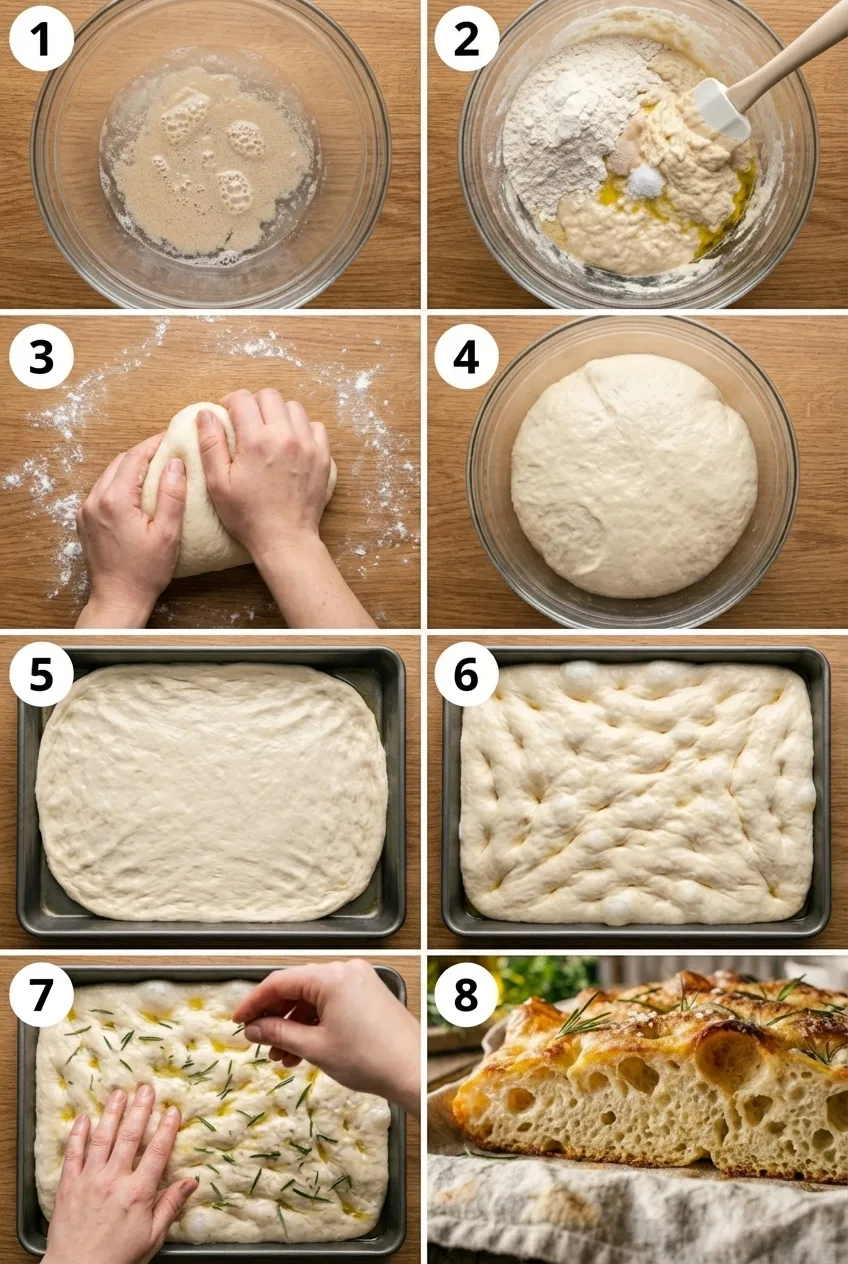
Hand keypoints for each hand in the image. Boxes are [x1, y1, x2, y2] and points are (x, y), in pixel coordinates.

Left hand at [43, 1085, 195, 1263]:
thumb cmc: (118, 1259)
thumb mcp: (152, 1238)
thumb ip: (170, 1206)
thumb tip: (192, 1182)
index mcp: (137, 1193)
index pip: (156, 1152)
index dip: (166, 1129)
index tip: (173, 1110)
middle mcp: (113, 1180)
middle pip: (129, 1137)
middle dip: (140, 1110)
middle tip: (146, 1088)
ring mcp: (89, 1180)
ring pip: (102, 1139)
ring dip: (112, 1113)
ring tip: (119, 1093)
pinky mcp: (68, 1185)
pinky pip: (73, 1154)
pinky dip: (78, 1134)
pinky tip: (83, 1118)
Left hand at [76, 436, 185, 627]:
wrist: (118, 599)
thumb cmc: (145, 572)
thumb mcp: (167, 534)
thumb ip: (171, 495)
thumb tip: (175, 463)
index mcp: (115, 500)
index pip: (134, 458)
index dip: (154, 444)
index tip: (171, 437)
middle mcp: (94, 501)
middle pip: (120, 463)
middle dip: (142, 454)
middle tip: (166, 452)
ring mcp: (86, 511)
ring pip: (109, 476)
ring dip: (130, 469)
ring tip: (154, 469)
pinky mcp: (85, 522)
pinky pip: (102, 492)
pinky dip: (119, 485)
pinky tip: (136, 492)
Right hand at [197, 388, 332, 564]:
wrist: (285, 539)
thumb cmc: (248, 516)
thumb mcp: (218, 483)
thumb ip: (210, 444)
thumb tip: (206, 414)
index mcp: (256, 440)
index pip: (242, 399)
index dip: (230, 402)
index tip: (227, 414)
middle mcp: (285, 436)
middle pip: (270, 396)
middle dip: (255, 403)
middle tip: (247, 422)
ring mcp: (308, 445)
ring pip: (294, 408)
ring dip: (279, 414)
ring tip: (270, 432)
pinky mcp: (323, 457)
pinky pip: (315, 427)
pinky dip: (303, 429)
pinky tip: (292, 444)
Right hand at [233, 960, 419, 1117]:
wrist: (413, 1070)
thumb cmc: (368, 1058)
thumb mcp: (315, 1047)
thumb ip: (278, 1033)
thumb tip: (253, 1028)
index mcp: (331, 977)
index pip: (280, 982)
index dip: (254, 1002)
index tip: (237, 1021)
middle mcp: (345, 971)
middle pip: (296, 989)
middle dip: (275, 1018)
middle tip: (257, 1042)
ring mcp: (359, 982)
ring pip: (313, 999)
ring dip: (293, 1026)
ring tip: (281, 1056)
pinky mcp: (367, 995)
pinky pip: (330, 1004)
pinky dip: (314, 1024)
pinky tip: (302, 1050)